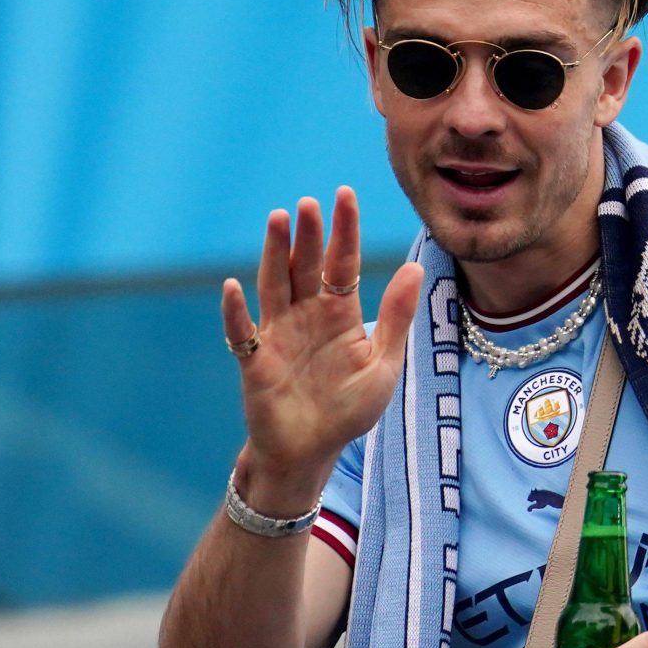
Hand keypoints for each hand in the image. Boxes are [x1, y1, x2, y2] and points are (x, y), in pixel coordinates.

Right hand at [221, 189, 424, 500]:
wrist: (312, 453)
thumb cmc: (348, 411)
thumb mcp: (382, 365)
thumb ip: (395, 318)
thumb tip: (415, 268)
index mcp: (340, 314)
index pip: (343, 263)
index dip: (344, 230)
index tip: (345, 194)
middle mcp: (306, 316)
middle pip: (307, 266)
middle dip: (308, 234)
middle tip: (308, 202)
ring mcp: (277, 335)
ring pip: (275, 285)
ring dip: (274, 253)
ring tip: (278, 219)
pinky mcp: (254, 361)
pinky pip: (241, 332)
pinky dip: (235, 311)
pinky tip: (233, 286)